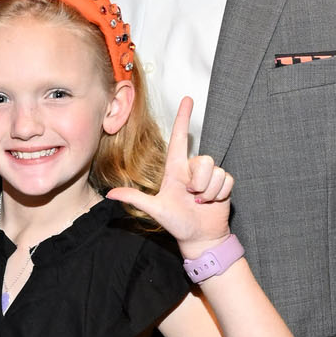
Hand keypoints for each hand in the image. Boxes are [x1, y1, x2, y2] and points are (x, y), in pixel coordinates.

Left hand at [105, 97, 235, 253]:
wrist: (201, 237)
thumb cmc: (178, 223)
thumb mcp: (156, 210)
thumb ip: (135, 199)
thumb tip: (110, 194)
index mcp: (175, 170)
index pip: (179, 138)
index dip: (183, 118)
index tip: (187, 99)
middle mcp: (192, 169)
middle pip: (203, 160)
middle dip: (198, 183)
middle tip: (192, 197)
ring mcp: (208, 175)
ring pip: (215, 171)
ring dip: (208, 191)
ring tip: (201, 201)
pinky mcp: (223, 183)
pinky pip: (226, 180)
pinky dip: (219, 194)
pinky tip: (213, 202)